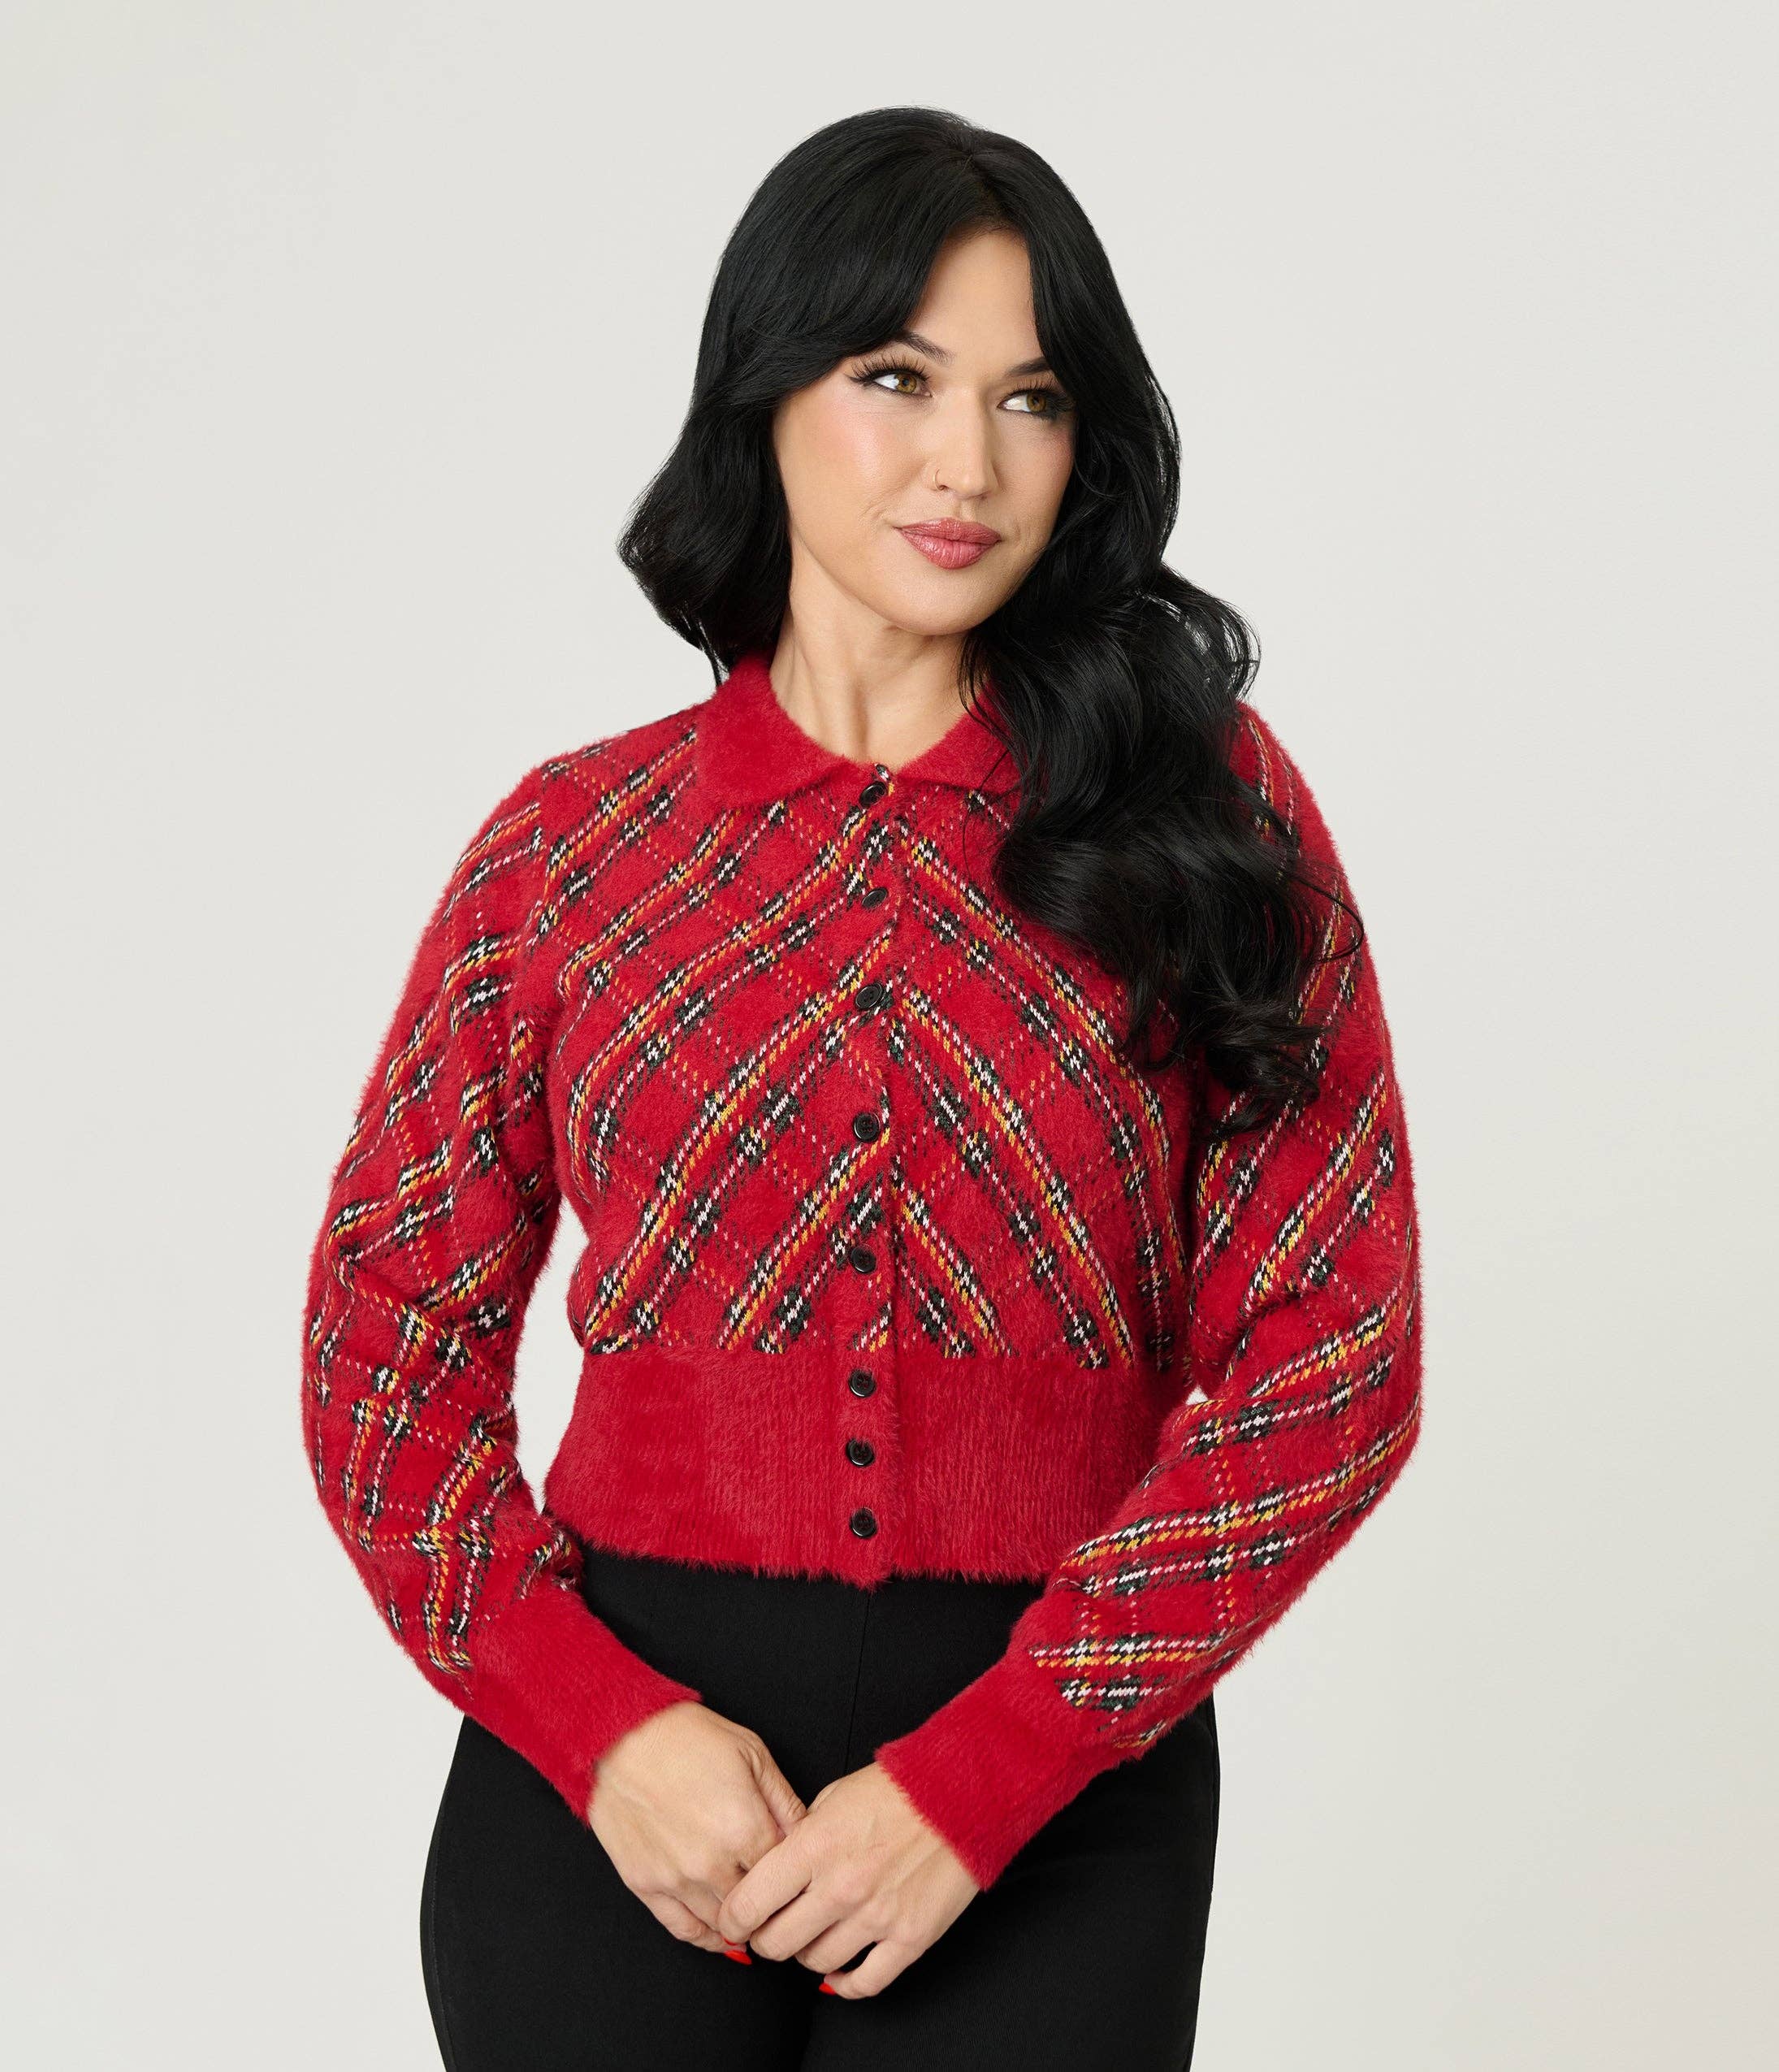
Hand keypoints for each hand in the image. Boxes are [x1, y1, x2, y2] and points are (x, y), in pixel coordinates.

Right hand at [587, 1701, 807, 1955]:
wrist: (621, 1734)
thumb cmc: (686, 1736)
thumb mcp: (752, 1753)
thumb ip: (784, 1800)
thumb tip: (805, 1837)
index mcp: (745, 1827)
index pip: (785, 1878)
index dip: (794, 1879)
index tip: (797, 1879)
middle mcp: (712, 1862)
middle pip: (755, 1908)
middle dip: (769, 1906)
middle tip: (776, 1901)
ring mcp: (675, 1878)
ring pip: (722, 1925)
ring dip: (739, 1924)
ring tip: (750, 1915)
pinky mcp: (644, 1884)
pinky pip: (682, 1929)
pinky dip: (705, 1937)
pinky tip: (717, 1932)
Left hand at [714, 1760, 979, 1997]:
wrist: (961, 1795)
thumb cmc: (899, 1790)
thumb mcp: (832, 1798)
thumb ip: (798, 1837)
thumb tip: (773, 1872)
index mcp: (815, 1846)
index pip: (750, 1903)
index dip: (734, 1919)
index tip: (735, 1919)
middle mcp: (841, 1886)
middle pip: (777, 1942)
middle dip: (766, 1939)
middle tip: (770, 1929)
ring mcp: (877, 1916)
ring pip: (816, 1963)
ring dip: (807, 1954)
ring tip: (812, 1936)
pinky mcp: (910, 1938)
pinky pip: (866, 1984)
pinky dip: (846, 1983)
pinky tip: (841, 1969)